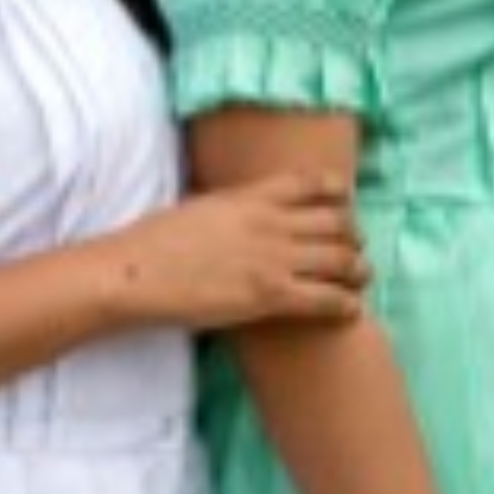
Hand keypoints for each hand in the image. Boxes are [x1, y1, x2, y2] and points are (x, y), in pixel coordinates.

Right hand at [98, 172, 368, 329]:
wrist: (131, 274)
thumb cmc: (152, 243)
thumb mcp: (201, 206)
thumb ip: (233, 206)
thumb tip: (242, 209)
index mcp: (252, 196)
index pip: (311, 182)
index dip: (338, 189)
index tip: (347, 198)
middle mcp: (272, 222)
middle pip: (338, 222)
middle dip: (353, 236)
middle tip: (356, 248)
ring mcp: (274, 258)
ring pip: (341, 259)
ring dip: (358, 269)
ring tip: (361, 278)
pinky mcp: (270, 295)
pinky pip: (326, 298)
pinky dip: (346, 304)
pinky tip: (352, 310)